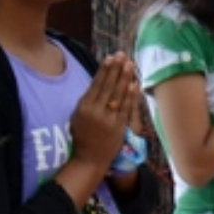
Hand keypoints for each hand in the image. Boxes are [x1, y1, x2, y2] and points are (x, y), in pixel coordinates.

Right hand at [71, 52, 137, 167]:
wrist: (89, 158)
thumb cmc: (83, 136)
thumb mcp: (78, 116)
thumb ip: (87, 101)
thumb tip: (97, 83)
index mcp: (83, 107)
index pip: (96, 84)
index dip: (104, 70)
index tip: (110, 58)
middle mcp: (95, 111)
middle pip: (108, 86)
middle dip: (116, 69)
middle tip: (122, 55)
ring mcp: (107, 119)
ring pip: (117, 95)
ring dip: (125, 78)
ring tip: (130, 65)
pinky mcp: (118, 126)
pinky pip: (126, 108)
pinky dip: (130, 95)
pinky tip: (134, 84)